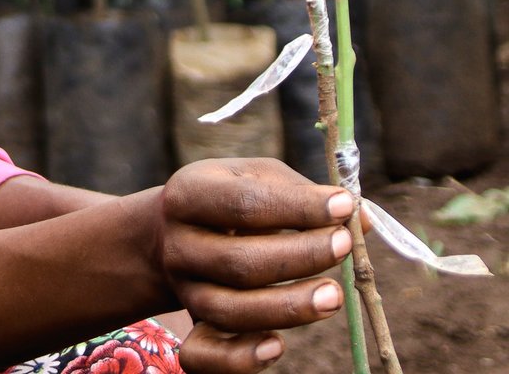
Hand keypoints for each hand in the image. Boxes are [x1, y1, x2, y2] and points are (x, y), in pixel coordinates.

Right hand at [157, 158, 353, 372]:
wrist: (172, 232)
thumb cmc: (229, 198)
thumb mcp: (254, 177)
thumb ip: (302, 193)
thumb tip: (361, 220)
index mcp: (188, 194)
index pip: (243, 202)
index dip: (298, 207)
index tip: (344, 205)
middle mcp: (179, 243)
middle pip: (239, 261)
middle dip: (300, 257)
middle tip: (344, 245)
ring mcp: (183, 288)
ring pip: (230, 311)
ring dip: (288, 308)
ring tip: (335, 295)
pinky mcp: (192, 326)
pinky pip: (203, 357)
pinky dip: (240, 358)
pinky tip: (278, 346)